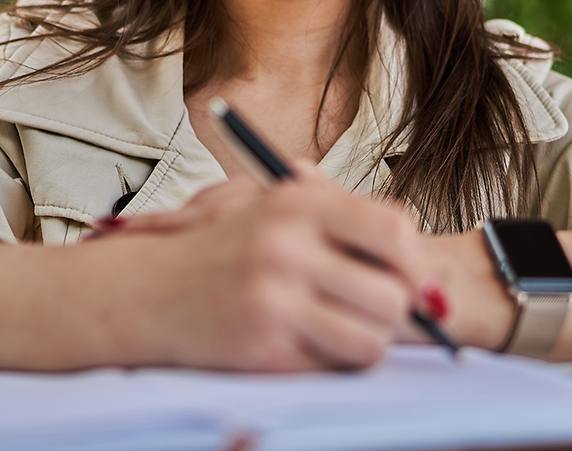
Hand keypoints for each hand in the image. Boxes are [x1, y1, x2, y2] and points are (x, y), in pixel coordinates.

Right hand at [93, 171, 430, 371]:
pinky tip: (309, 342)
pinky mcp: (262, 348)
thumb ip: (348, 222)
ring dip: (368, 341)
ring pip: (372, 341)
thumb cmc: (225, 248)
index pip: (395, 230)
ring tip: (345, 328)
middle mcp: (287, 249)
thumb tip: (423, 271)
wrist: (148, 288)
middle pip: (392, 296)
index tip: (406, 274)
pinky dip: (332, 361)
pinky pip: (334, 367)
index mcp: (299, 204)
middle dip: (396, 310)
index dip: (411, 259)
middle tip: (379, 310)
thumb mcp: (278, 207)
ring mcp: (273, 301)